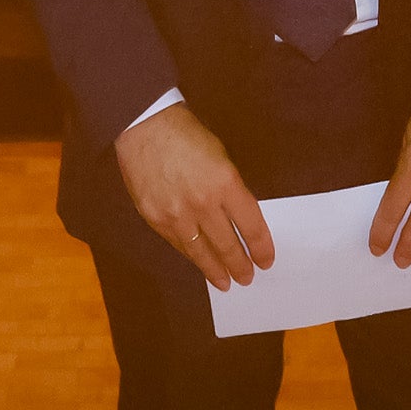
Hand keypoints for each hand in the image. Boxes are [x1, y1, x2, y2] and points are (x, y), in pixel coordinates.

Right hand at [118, 102, 274, 287]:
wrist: (143, 127)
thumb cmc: (186, 135)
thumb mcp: (221, 156)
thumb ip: (230, 189)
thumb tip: (239, 219)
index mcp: (225, 183)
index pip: (251, 226)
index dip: (261, 247)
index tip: (266, 260)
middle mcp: (203, 204)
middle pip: (228, 245)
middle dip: (241, 264)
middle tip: (248, 277)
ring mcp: (177, 215)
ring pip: (202, 253)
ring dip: (216, 270)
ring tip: (226, 282)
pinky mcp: (155, 219)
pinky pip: (179, 245)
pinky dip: (192, 256)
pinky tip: (200, 263)